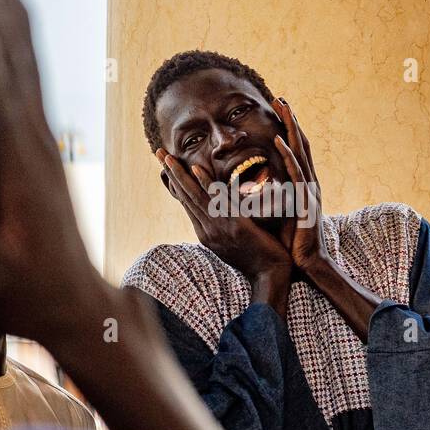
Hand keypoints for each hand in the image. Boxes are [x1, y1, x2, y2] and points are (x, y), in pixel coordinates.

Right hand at [0, 0, 264, 429]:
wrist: (77, 306)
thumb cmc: (25, 295)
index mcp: (20, 171)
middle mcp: (36, 143)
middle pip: (17, 62)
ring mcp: (42, 139)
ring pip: (27, 60)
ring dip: (7, 8)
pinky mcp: (40, 142)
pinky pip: (27, 75)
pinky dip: (15, 34)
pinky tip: (1, 11)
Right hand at [157, 149, 291, 289]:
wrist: (271, 277)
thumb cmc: (257, 259)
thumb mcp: (234, 242)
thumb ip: (225, 225)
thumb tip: (222, 210)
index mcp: (206, 233)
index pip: (187, 203)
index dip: (176, 183)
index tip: (168, 166)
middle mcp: (207, 230)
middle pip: (185, 196)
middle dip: (171, 173)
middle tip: (158, 152)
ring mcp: (218, 228)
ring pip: (194, 196)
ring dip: (180, 174)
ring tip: (168, 156)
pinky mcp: (235, 226)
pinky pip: (217, 201)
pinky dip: (206, 184)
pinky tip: (196, 169)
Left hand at [271, 98, 327, 271]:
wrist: (306, 263)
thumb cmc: (291, 242)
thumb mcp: (280, 213)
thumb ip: (272, 196)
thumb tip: (253, 186)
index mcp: (303, 185)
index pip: (296, 150)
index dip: (289, 129)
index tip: (278, 109)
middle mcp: (309, 182)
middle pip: (301, 143)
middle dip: (291, 120)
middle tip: (280, 97)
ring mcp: (308, 190)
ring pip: (300, 152)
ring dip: (291, 128)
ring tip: (282, 107)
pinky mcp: (304, 200)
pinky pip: (296, 173)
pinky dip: (289, 155)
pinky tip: (280, 140)